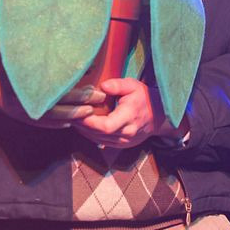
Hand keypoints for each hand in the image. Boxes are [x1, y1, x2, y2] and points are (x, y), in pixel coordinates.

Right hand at [0, 38, 104, 126]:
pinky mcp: (18, 115)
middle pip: (61, 104)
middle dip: (82, 102)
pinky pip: (42, 123)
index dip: (77, 92)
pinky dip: (57, 123)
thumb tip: (51, 29)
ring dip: (74, 115)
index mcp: (29, 85)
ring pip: (53, 117)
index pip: (59, 92)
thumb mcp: (15, 46)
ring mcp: (22, 110)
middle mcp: (26, 100)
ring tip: (91, 111)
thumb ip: (34, 45)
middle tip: (100, 97)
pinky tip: (70, 122)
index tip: (92, 89)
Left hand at [72, 77, 187, 148]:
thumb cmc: (144, 98)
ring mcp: (125, 142)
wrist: (160, 116)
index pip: (106, 126)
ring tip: (73, 119)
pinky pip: (102, 142)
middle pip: (99, 134)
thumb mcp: (133, 85)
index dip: (89, 122)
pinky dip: (91, 135)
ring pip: (99, 140)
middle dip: (82, 125)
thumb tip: (102, 86)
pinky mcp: (122, 145)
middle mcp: (127, 133)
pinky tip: (83, 126)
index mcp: (130, 116)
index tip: (77, 112)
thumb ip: (118, 85)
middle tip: (69, 114)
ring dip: (84, 131)